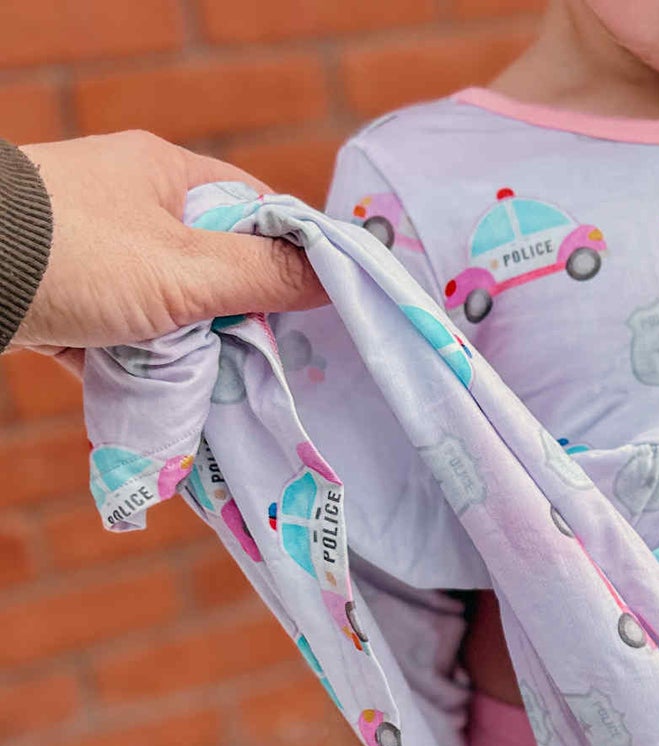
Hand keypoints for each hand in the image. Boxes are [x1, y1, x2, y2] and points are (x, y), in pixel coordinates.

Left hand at [12, 131, 325, 363]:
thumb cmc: (75, 252)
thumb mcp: (183, 268)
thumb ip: (261, 275)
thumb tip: (334, 278)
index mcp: (165, 174)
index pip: (253, 210)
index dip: (289, 259)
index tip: (313, 311)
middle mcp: (132, 207)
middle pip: (214, 271)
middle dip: (237, 322)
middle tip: (265, 365)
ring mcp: (97, 255)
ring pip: (171, 313)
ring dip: (189, 354)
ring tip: (213, 392)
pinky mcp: (69, 301)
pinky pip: (126, 342)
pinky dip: (143, 372)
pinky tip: (164, 403)